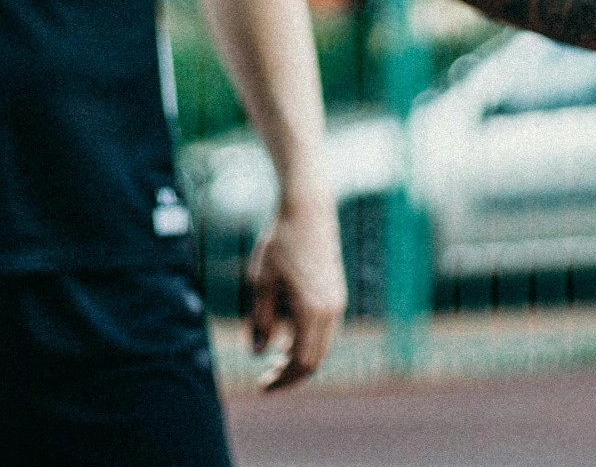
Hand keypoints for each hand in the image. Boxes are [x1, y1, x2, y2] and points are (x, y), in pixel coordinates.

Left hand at [244, 194, 345, 389]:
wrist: (307, 210)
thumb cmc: (280, 243)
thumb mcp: (261, 282)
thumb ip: (261, 320)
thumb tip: (258, 352)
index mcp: (312, 310)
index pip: (301, 363)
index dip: (282, 379)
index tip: (261, 385)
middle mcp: (331, 310)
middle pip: (315, 360)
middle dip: (290, 374)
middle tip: (265, 379)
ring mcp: (337, 302)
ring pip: (322, 346)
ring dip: (299, 358)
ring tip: (273, 360)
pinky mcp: (336, 293)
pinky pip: (325, 330)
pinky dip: (307, 341)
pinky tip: (286, 338)